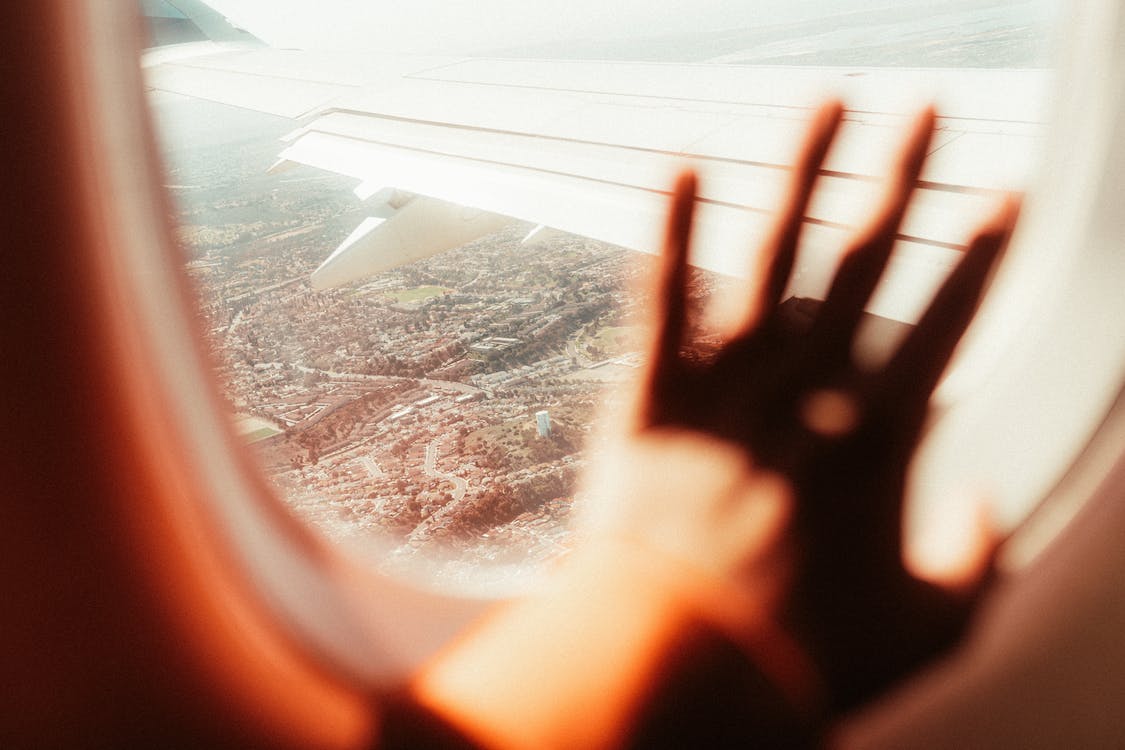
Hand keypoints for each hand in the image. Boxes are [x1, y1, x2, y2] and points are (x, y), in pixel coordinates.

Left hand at [634, 101, 1018, 713]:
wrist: (684, 665)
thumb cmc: (808, 653)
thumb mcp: (931, 625)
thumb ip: (975, 558)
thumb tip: (987, 509)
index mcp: (879, 436)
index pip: (947, 318)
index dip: (981, 252)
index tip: (1005, 195)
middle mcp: (807, 388)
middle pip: (867, 259)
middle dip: (904, 176)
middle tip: (931, 106)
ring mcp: (726, 384)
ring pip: (772, 253)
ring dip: (801, 171)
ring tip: (829, 102)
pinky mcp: (651, 394)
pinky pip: (662, 296)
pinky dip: (670, 229)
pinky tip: (680, 165)